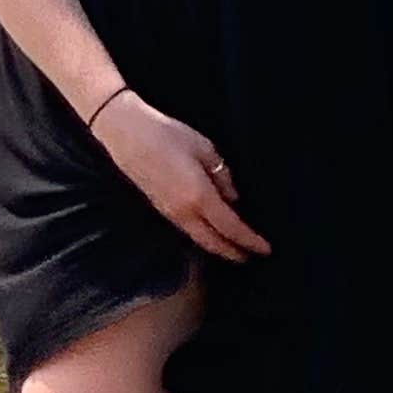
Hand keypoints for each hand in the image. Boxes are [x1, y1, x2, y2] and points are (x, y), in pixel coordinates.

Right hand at [93, 93, 270, 261]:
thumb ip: (222, 176)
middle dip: (234, 253)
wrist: (126, 135)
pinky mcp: (161, 209)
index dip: (249, 240)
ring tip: (235, 250)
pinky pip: (188, 232)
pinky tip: (212, 234)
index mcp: (199, 196)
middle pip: (214, 242)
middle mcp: (184, 212)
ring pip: (199, 240)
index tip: (266, 249)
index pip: (231, 227)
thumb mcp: (204, 149)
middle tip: (252, 257)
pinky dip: (204, 238)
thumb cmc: (167, 135)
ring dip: (219, 248)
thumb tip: (234, 198)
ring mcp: (170, 213)